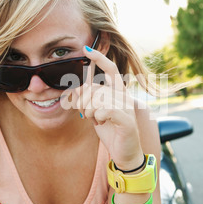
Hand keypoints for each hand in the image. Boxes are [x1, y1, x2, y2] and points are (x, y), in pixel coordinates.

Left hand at [73, 45, 143, 170]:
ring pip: (99, 99)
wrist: (125, 154)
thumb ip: (88, 100)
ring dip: (89, 110)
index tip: (86, 49)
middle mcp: (124, 97)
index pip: (111, 69)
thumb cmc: (111, 131)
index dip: (99, 58)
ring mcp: (127, 107)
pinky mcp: (127, 120)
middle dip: (83, 100)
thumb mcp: (95, 113)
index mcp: (118, 92)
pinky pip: (105, 110)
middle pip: (96, 88)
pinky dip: (97, 116)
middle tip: (84, 112)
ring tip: (93, 119)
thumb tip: (75, 88)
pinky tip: (100, 122)